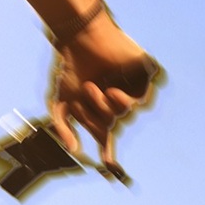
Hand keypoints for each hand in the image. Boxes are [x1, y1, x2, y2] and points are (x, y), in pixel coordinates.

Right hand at [46, 16, 159, 176]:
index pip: (106, 136)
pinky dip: (126, 99)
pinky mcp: (145, 76)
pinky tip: (114, 89)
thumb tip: (75, 151)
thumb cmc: (70, 66)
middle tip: (85, 95)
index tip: (110, 167)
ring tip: (97, 88)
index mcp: (100, 109)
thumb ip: (62, 127)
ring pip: (129, 113)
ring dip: (110, 106)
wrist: (81, 38)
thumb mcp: (58, 102)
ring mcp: (133, 89)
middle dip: (96, 114)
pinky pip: (143, 99)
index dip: (110, 152)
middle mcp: (118, 102)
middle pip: (113, 123)